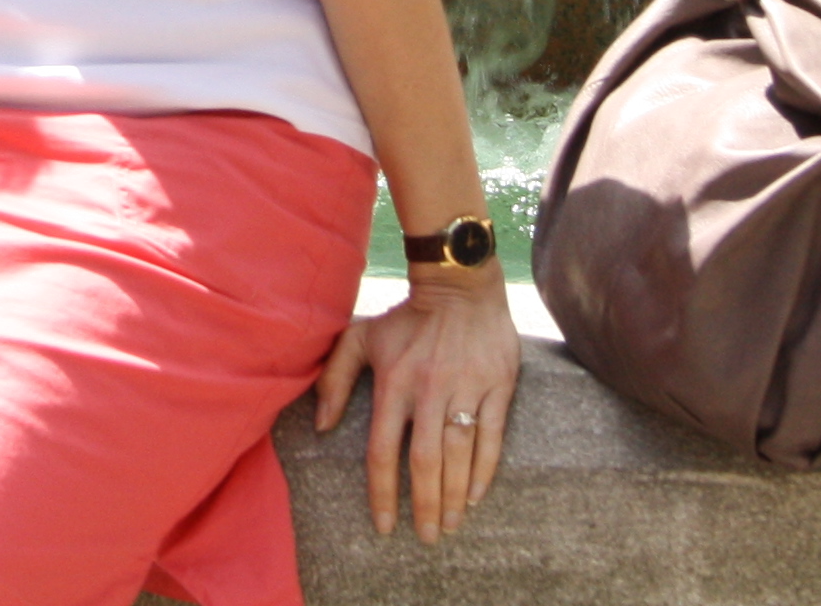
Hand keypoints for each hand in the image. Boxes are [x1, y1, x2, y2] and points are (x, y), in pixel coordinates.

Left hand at [314, 265, 520, 538]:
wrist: (459, 283)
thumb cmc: (407, 317)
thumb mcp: (361, 338)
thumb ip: (335, 379)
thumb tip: (322, 426)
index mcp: (394, 384)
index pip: (383, 451)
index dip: (382, 494)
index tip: (385, 526)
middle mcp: (429, 390)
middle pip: (424, 462)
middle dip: (424, 506)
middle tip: (426, 538)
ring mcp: (466, 388)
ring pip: (459, 454)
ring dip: (453, 495)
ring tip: (449, 525)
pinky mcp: (498, 385)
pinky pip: (492, 436)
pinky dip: (484, 470)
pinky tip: (475, 496)